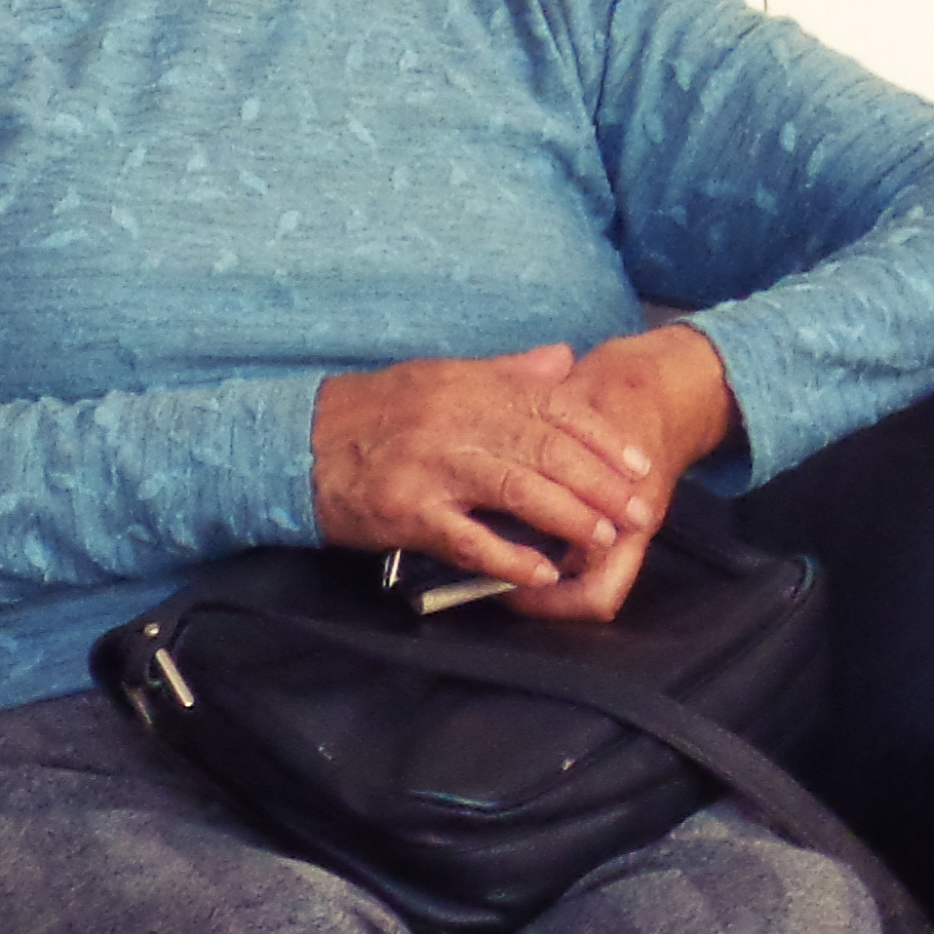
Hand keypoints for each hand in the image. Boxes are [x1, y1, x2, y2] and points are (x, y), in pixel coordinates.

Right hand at [309, 328, 733, 622]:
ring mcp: (429, 465)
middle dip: (600, 484)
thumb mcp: (438, 378)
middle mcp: (454, 419)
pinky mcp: (404, 510)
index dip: (602, 438)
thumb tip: (562, 360)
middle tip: (639, 510)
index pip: (554, 407)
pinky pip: (467, 536)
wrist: (294, 443)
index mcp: (467, 385)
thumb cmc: (371, 414)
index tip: (638, 464)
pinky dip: (508, 557)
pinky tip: (540, 572)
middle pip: (546, 450)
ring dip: (568, 518)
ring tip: (603, 539)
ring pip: (517, 489)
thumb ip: (504, 374)